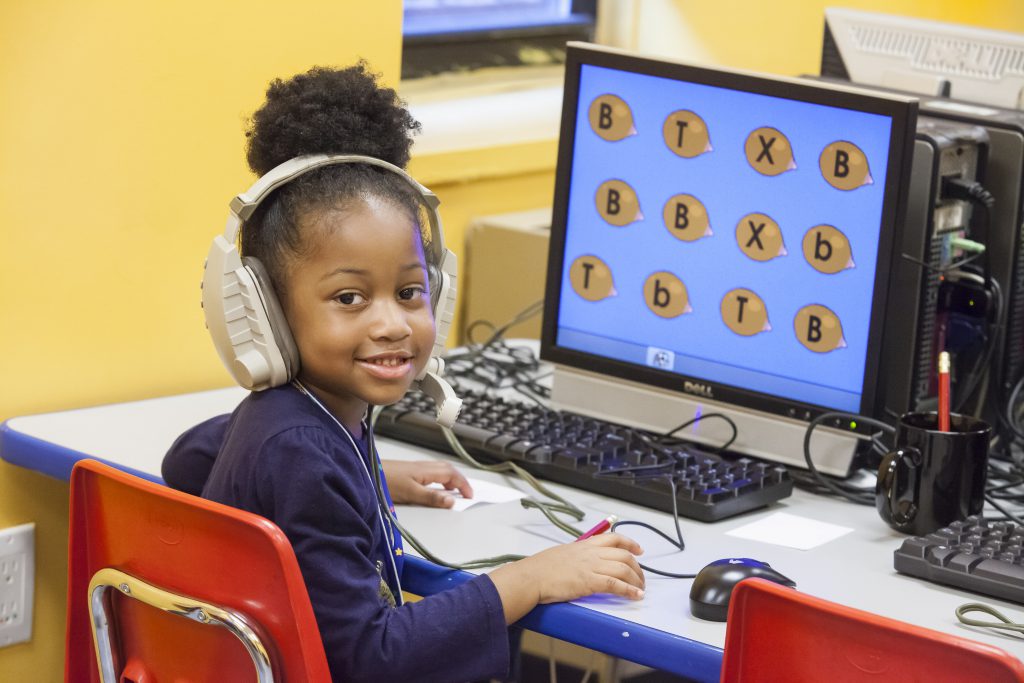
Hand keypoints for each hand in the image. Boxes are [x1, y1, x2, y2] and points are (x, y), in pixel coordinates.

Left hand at [381, 460, 472, 507]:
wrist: (365, 472)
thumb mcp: (411, 493)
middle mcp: (423, 467)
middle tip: (466, 493)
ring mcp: (415, 468)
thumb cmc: (385, 481)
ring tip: (454, 491)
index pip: (452, 475)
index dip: (463, 485)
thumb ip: (431, 498)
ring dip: (450, 478)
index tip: (470, 496)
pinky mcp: (408, 471)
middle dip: (460, 480)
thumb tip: (451, 501)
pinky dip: (440, 479)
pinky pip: (431, 473)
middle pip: (448, 470)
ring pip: (440, 470)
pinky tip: (435, 488)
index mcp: (426, 471)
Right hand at [489, 533, 644, 623]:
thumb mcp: (562, 554)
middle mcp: (591, 553)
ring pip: (624, 569)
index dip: (630, 543)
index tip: (638, 550)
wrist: (531, 577)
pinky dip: (629, 590)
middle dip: (637, 567)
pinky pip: (616, 585)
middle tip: (640, 577)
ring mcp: (591, 567)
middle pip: (624, 555)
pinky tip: (636, 596)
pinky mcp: (589, 582)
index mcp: (584, 545)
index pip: (613, 538)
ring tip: (640, 589)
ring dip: (636, 580)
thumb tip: (582, 561)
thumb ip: (576, 555)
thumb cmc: (540, 568)